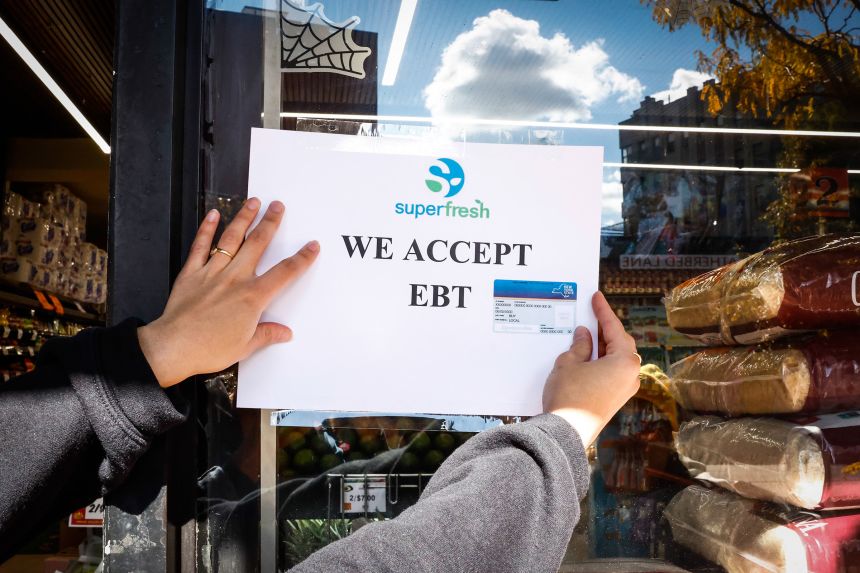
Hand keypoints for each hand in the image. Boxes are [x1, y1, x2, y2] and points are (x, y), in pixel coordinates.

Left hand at [137, 198, 318, 387]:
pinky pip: (200, 247)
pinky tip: (213, 215)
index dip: (301, 258)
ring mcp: (212, 273)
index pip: (285, 273)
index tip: (311, 246)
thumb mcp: (245, 346)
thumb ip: (266, 334)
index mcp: (253, 297)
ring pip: (231, 239)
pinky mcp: (191, 274)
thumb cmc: (209, 348)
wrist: (174, 347)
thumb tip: (283, 332)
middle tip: (278, 207)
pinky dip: (206, 229)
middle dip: (271, 223)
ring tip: (253, 202)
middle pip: (258, 244)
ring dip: (244, 218)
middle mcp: (235, 279)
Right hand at [542, 292, 640, 446]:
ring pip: (617, 359)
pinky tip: (587, 355)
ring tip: (587, 333)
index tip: (597, 297)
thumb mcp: (569, 362)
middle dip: (605, 329)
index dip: (603, 311)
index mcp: (625, 361)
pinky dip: (602, 360)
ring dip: (603, 345)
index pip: (614, 329)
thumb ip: (580, 345)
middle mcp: (631, 375)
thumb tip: (584, 335)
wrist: (566, 432)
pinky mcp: (615, 399)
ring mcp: (625, 389)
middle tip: (591, 314)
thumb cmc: (569, 395)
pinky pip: (612, 372)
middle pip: (621, 343)